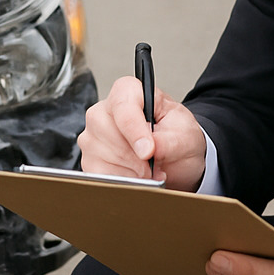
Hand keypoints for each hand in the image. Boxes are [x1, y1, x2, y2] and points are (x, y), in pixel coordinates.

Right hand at [77, 75, 208, 191]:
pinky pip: (99, 176)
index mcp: (129, 92)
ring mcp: (92, 136)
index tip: (148, 151)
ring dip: (132, 173)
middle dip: (136, 157)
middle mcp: (104, 111)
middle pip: (109, 133)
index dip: (135, 131)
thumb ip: (169, 141)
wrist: (176, 157)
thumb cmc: (177, 136)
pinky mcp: (89, 160)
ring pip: (103, 157)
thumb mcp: (184, 135)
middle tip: (156, 165)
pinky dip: (122, 182)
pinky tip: (137, 178)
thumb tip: (152, 149)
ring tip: (150, 171)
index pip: (123, 107)